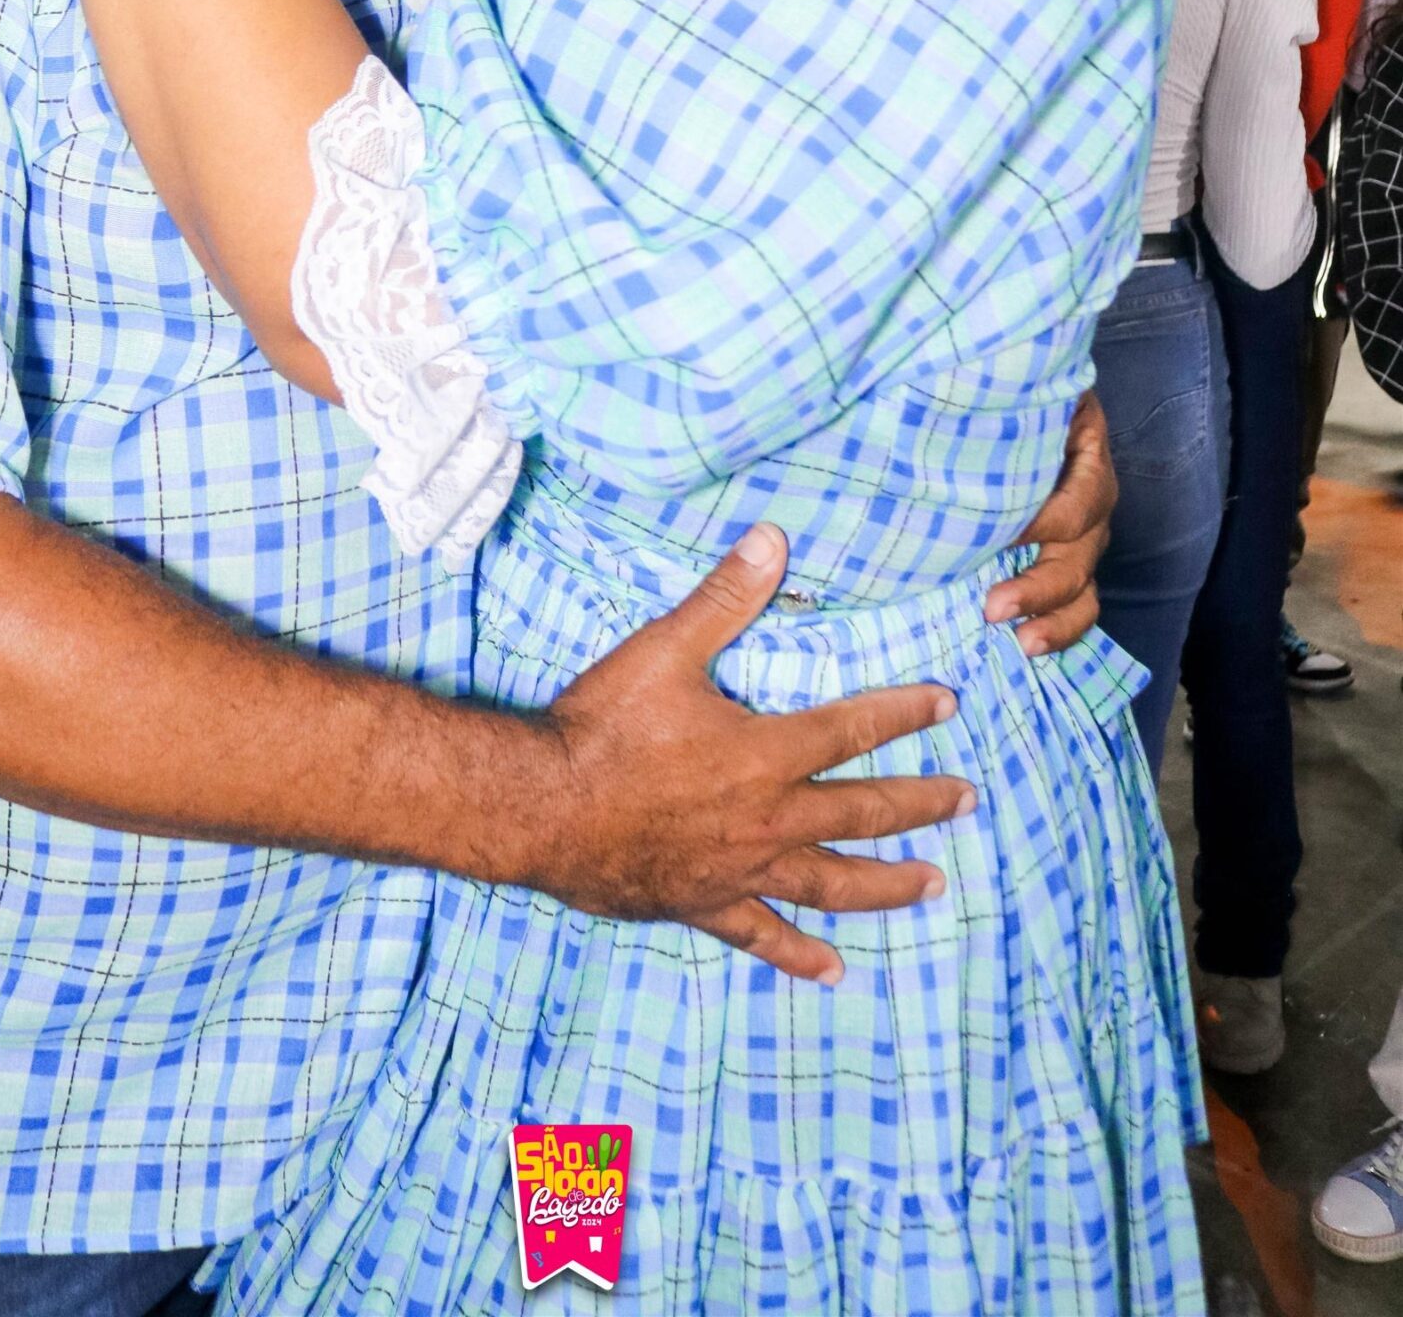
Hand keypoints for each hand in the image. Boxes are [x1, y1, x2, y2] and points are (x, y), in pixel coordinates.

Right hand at [529, 524, 971, 984]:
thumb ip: (723, 598)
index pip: (852, 729)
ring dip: (887, 884)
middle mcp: (767, 819)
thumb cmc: (602, 728)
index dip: (904, 713)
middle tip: (968, 801)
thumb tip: (773, 540)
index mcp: (764, 754)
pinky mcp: (705, 905)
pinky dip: (800, 956)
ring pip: (832, 883)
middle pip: (862, 812)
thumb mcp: (663, 650)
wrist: (542, 809)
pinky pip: (764, 936)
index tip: (948, 705)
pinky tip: (832, 971)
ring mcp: (740, 870)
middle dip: (920, 803)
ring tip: (932, 887)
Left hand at [984, 390, 1114, 655]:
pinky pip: (1074, 607)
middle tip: (993, 608)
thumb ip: (1004, 404)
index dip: (1041, 524)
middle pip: (1079, 556)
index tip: (995, 537)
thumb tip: (963, 414)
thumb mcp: (1015, 390)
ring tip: (1022, 644)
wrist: (1012, 408)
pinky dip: (1054, 631)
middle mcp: (1092, 505)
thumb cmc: (1008, 397)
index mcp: (1087, 458)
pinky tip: (1024, 650)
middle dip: (1038, 587)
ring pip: (1083, 591)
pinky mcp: (1067, 566)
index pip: (1079, 501)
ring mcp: (1083, 541)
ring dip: (1054, 622)